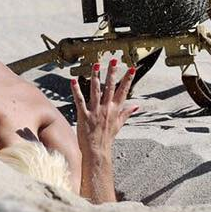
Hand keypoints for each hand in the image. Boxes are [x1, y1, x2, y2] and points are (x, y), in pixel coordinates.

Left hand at [70, 58, 139, 202]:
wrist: (97, 151)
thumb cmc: (107, 137)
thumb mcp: (119, 124)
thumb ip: (127, 113)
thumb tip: (137, 106)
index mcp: (115, 110)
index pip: (123, 91)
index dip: (128, 79)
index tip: (132, 68)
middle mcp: (106, 108)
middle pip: (110, 87)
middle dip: (112, 73)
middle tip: (114, 60)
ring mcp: (95, 111)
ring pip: (96, 91)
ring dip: (95, 77)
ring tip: (96, 64)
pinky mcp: (84, 115)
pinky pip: (80, 100)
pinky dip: (76, 90)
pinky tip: (73, 80)